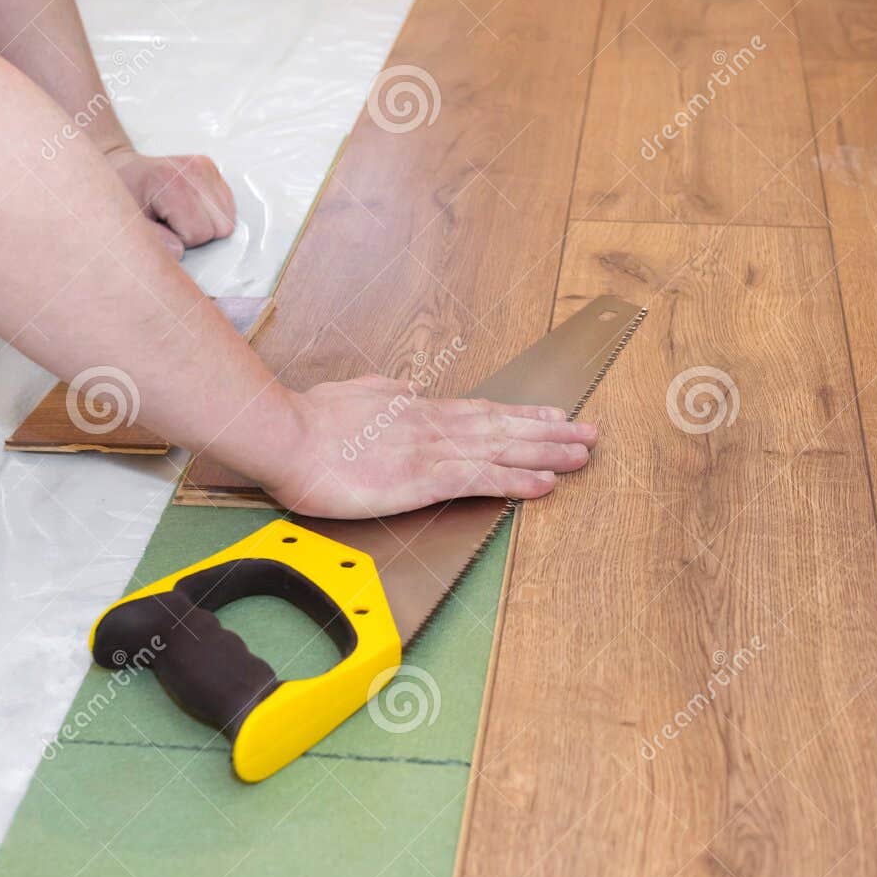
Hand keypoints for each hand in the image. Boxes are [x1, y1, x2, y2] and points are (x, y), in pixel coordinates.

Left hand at [104, 146, 235, 257]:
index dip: (183, 240)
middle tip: (173, 223)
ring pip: (229, 218)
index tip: (164, 227)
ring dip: (208, 224)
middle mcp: (192, 170)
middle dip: (199, 233)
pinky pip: (229, 206)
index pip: (201, 232)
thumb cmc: (125, 195)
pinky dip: (213, 213)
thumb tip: (178, 251)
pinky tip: (191, 207)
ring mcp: (204, 167)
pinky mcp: (210, 168)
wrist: (124, 170)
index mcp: (171, 183)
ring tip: (181, 214)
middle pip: (222, 226)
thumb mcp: (129, 224)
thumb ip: (153, 241)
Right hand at [260, 375, 597, 518]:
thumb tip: (404, 392)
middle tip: (590, 434)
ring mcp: (433, 451)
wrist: (286, 435)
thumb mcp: (356, 396)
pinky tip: (545, 483)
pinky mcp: (424, 478)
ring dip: (547, 452)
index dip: (522, 416)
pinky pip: (483, 479)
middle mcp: (435, 426)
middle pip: (505, 426)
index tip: (552, 416)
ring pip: (504, 448)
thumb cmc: (311, 420)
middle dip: (551, 431)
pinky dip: (516, 480)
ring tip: (583, 454)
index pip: (483, 411)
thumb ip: (385, 396)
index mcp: (419, 411)